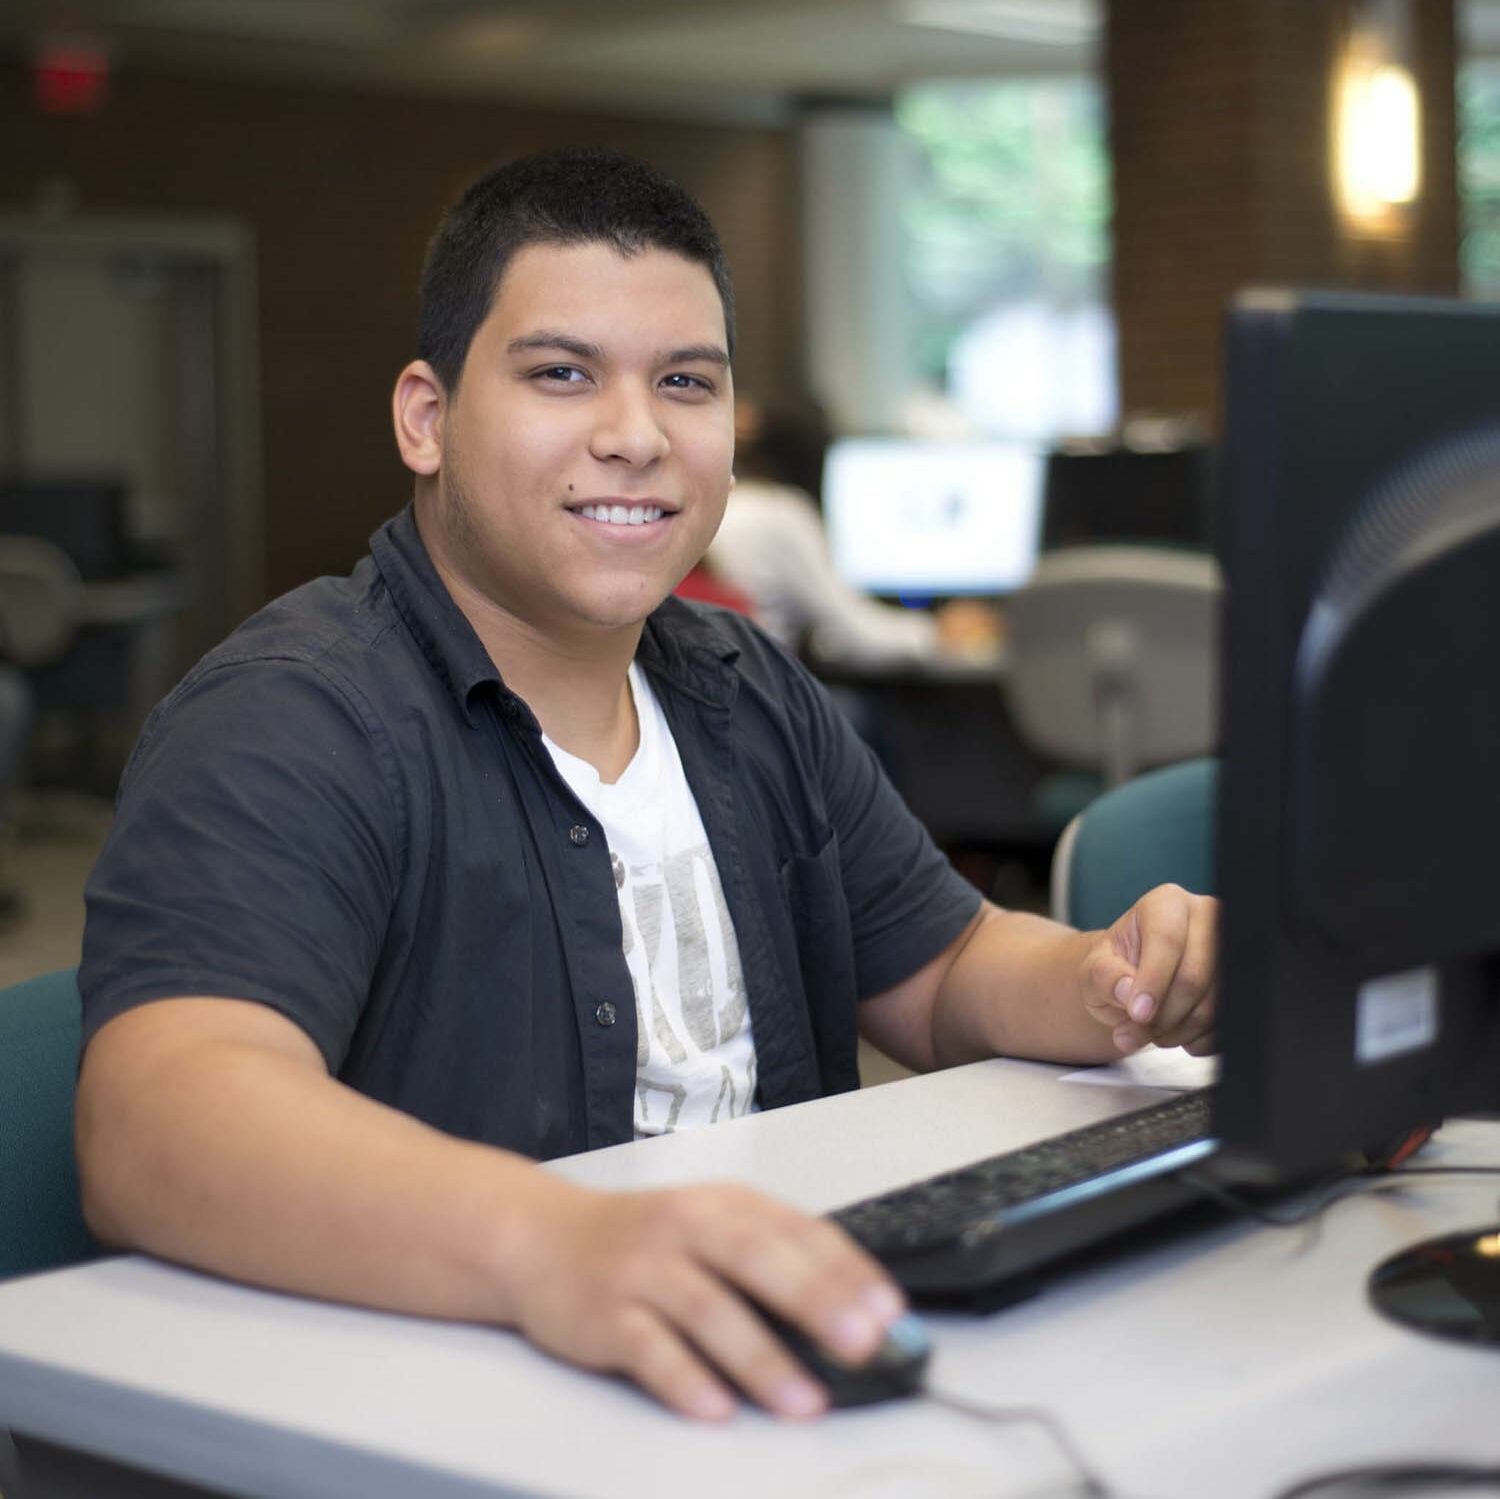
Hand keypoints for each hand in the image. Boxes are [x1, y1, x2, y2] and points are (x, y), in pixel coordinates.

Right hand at [504, 1177, 906, 1421]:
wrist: (542, 1238)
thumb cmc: (645, 1240)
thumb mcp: (710, 1227)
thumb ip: (772, 1260)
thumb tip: (851, 1312)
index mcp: (724, 1204)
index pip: (797, 1230)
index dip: (848, 1270)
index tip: (890, 1310)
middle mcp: (685, 1229)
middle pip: (756, 1260)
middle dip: (815, 1301)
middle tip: (863, 1343)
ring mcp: (643, 1270)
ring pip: (707, 1309)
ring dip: (760, 1357)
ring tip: (804, 1400)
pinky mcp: (605, 1314)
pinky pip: (648, 1348)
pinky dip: (683, 1378)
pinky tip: (715, 1407)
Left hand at [1080, 883, 1218, 1055]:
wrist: (1132, 984)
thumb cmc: (1114, 969)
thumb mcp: (1092, 969)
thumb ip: (1103, 977)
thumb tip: (1128, 992)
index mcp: (1168, 903)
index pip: (1168, 941)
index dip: (1152, 982)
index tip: (1136, 1014)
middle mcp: (1207, 920)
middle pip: (1194, 978)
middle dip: (1160, 1016)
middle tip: (1130, 1033)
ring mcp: (1231, 954)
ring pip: (1212, 1007)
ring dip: (1174, 1032)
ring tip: (1144, 1033)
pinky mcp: (1242, 988)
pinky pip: (1224, 1027)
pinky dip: (1193, 1040)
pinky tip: (1170, 1032)